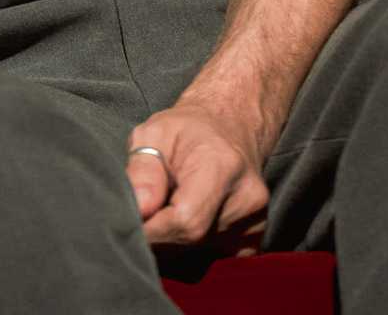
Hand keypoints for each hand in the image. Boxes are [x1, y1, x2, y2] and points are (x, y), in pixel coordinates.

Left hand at [126, 99, 269, 252]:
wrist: (231, 128)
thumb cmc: (186, 130)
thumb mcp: (154, 133)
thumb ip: (143, 170)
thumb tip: (140, 211)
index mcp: (222, 167)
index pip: (186, 222)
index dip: (152, 229)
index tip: (132, 219)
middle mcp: (246, 200)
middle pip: (190, 241)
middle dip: (158, 233)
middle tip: (146, 208)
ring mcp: (255, 225)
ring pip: (196, 254)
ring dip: (172, 240)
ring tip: (170, 205)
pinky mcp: (253, 243)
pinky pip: (210, 260)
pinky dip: (190, 247)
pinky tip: (188, 217)